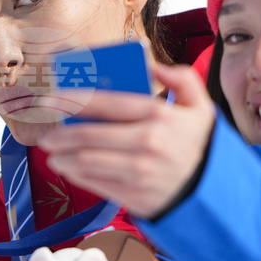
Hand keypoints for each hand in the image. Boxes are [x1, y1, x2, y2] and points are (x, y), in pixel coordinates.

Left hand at [39, 64, 214, 217]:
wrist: (213, 193)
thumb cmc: (200, 145)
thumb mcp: (201, 107)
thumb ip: (182, 79)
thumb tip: (153, 65)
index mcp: (160, 116)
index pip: (108, 103)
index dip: (75, 100)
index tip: (52, 99)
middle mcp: (147, 144)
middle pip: (90, 136)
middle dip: (61, 134)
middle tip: (47, 134)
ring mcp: (139, 172)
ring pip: (87, 162)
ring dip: (63, 156)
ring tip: (52, 151)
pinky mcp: (134, 196)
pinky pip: (96, 183)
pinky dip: (76, 174)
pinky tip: (68, 168)